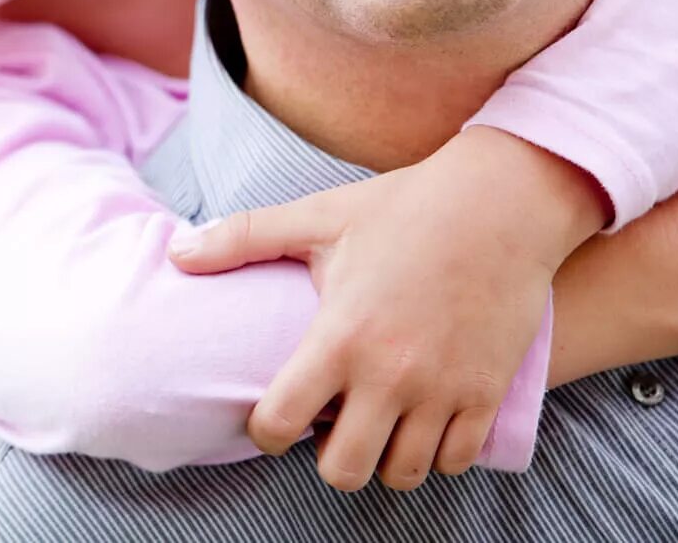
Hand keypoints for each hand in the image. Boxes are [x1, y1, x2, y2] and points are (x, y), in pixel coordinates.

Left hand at [168, 127, 607, 491]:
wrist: (502, 204)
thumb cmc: (402, 207)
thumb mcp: (317, 217)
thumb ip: (241, 237)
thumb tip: (175, 254)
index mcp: (341, 336)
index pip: (282, 422)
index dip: (265, 432)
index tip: (272, 419)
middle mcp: (392, 374)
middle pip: (344, 471)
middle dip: (326, 459)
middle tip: (327, 427)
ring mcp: (444, 390)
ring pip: (403, 474)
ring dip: (381, 459)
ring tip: (372, 423)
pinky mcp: (487, 394)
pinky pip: (456, 462)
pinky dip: (435, 453)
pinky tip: (419, 420)